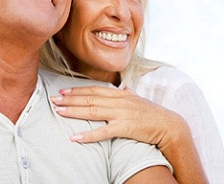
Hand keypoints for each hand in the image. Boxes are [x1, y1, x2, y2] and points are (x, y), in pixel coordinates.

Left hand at [51, 85, 207, 183]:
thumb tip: (123, 87)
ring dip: (73, 111)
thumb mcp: (138, 98)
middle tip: (54, 99)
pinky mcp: (125, 127)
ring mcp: (121, 113)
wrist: (169, 125)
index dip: (77, 90)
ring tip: (59, 111)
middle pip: (89, 98)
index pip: (93, 90)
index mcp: (119, 93)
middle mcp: (118, 100)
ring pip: (92, 111)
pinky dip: (88, 135)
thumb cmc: (152, 112)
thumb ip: (128, 92)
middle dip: (70, 99)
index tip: (64, 91)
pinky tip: (76, 137)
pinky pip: (103, 132)